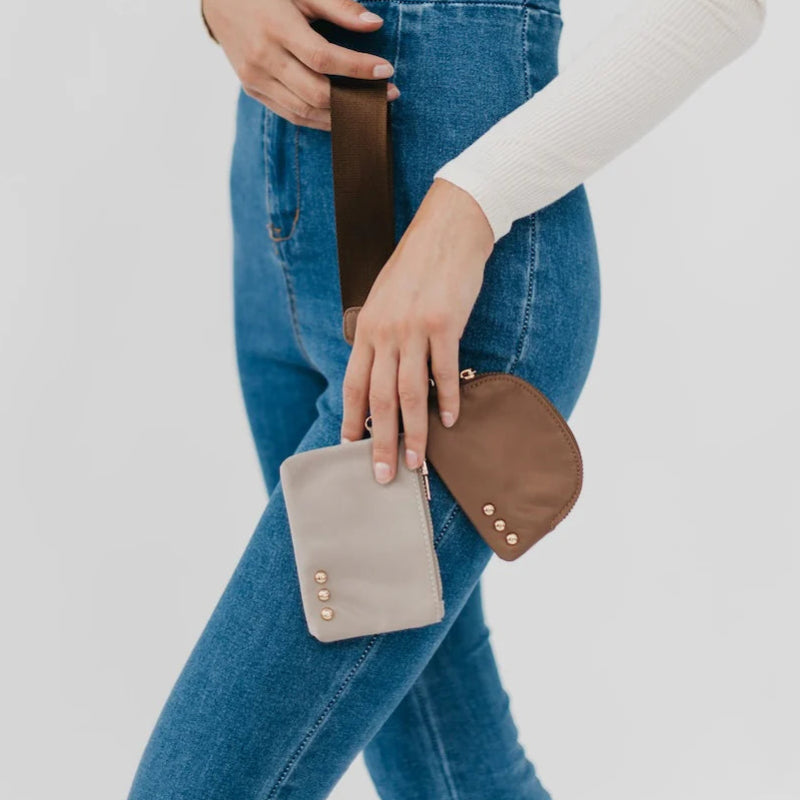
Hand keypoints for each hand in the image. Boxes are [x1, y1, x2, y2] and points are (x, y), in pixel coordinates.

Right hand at [203, 0, 398, 129]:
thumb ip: (338, 6)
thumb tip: (375, 24)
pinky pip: (291, 114)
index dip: (358, 69)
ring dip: (340, 116)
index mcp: (277, 28)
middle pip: (316, 93)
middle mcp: (264, 58)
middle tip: (387, 96)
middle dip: (356, 99)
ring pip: (304, 112)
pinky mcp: (253, 90)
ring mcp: (255, 79)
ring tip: (368, 110)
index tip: (386, 71)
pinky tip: (340, 114)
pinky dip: (319, 119)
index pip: (324, 59)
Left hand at [341, 178, 494, 482]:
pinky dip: (448, 398)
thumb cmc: (417, 266)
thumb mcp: (385, 298)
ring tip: (416, 462)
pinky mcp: (444, 323)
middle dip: (379, 442)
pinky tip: (450, 420)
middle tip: (383, 475)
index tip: (349, 448)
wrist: (448, 229)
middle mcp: (385, 332)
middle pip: (379, 399)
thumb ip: (380, 335)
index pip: (353, 385)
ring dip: (414, 432)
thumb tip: (381, 371)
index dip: (350, 420)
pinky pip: (443, 370)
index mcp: (367, 329)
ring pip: (410, 393)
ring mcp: (414, 329)